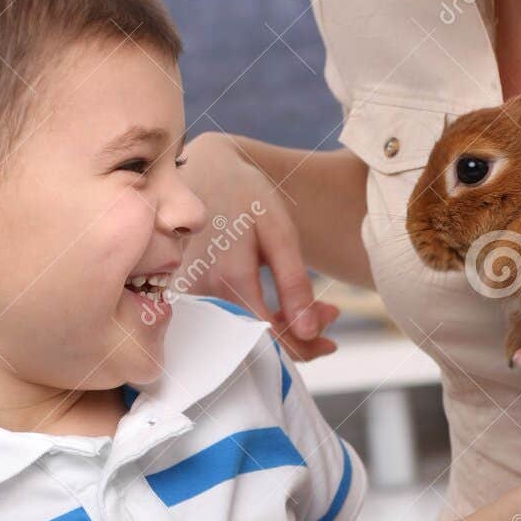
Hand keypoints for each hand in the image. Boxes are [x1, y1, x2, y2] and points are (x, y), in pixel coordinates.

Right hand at [180, 133, 339, 360]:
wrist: (207, 174)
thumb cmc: (247, 197)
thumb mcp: (280, 233)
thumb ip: (294, 284)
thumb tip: (308, 333)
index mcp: (228, 279)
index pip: (268, 337)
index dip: (302, 346)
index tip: (331, 341)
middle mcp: (203, 294)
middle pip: (256, 343)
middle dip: (297, 338)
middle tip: (328, 315)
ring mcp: (191, 298)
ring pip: (243, 336)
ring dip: (281, 330)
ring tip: (310, 308)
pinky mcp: (189, 298)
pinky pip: (229, 325)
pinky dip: (260, 323)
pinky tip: (281, 308)